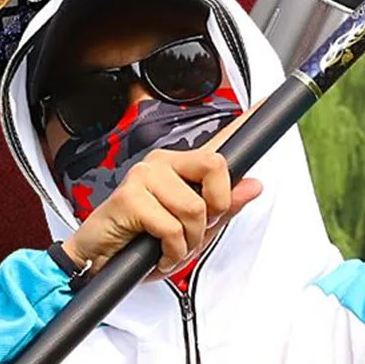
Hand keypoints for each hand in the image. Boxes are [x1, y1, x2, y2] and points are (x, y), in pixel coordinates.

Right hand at [62, 116, 262, 276]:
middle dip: (214, 209)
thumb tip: (253, 185)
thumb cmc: (138, 244)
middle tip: (195, 230)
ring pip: (194, 208)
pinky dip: (170, 252)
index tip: (265, 100)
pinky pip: (171, 228)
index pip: (217, 142)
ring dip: (187, 242)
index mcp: (178, 167)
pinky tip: (157, 255)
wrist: (99, 262)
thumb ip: (222, 208)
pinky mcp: (130, 197)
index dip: (245, 121)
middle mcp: (161, 164)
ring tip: (169, 248)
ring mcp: (144, 176)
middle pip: (215, 166)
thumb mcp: (190, 231)